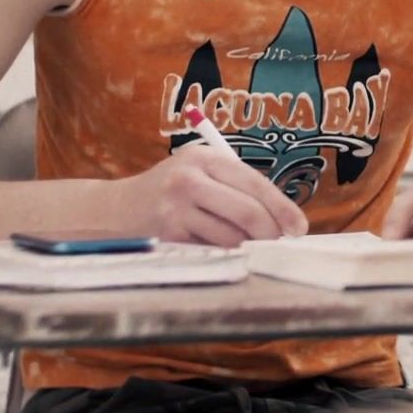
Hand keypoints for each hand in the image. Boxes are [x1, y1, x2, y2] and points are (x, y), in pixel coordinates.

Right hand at [115, 147, 307, 247]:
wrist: (114, 210)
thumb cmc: (168, 191)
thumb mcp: (197, 171)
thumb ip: (234, 185)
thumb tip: (282, 217)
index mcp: (203, 158)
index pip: (254, 182)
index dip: (282, 207)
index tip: (299, 227)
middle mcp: (188, 180)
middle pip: (247, 212)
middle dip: (270, 233)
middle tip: (278, 244)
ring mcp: (176, 210)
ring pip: (232, 237)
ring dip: (247, 247)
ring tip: (248, 246)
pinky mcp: (168, 237)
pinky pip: (212, 251)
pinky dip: (225, 254)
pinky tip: (221, 250)